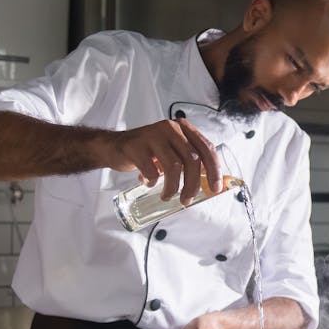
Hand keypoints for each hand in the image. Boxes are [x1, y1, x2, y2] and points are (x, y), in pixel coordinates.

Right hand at [104, 118, 220, 204]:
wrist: (113, 147)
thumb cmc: (147, 153)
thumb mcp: (171, 152)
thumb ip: (188, 162)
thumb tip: (209, 186)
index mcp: (183, 129)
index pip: (206, 148)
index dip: (214, 169)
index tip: (215, 188)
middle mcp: (170, 128)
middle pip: (191, 159)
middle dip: (193, 185)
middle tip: (186, 200)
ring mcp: (152, 135)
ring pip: (173, 166)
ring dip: (172, 187)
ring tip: (166, 196)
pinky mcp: (136, 146)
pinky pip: (151, 170)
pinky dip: (152, 182)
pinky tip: (148, 182)